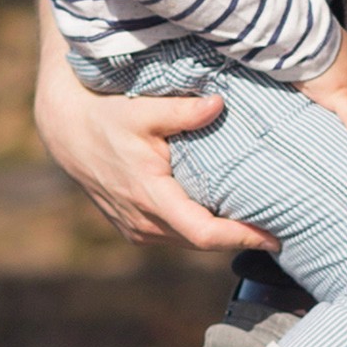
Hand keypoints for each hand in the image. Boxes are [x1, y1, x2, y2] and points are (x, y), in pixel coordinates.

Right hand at [29, 49, 273, 253]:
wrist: (67, 130)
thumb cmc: (105, 116)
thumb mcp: (142, 109)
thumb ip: (182, 110)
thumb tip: (219, 104)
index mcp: (149, 196)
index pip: (204, 233)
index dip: (242, 238)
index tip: (274, 236)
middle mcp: (142, 222)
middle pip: (202, 242)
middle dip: (239, 237)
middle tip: (279, 226)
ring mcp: (136, 228)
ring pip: (188, 242)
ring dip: (220, 235)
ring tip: (257, 222)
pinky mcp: (133, 228)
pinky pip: (174, 236)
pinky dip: (199, 229)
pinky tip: (221, 215)